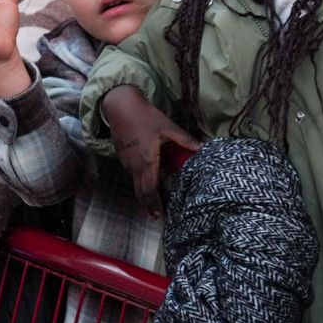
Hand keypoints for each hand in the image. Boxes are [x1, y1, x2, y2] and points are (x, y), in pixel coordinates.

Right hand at [102, 85, 201, 214]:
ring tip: (153, 204)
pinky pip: (132, 174)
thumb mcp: (168, 127)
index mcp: (148, 161)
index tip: (161, 214)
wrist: (120, 106)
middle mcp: (135, 165)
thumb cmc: (145, 116)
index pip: (151, 189)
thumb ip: (184, 140)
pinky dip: (139, 183)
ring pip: (135, 184)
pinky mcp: (122, 156)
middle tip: (156, 216)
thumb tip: (202, 147)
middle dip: (148, 205)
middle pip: (140, 192)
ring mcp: (127, 162)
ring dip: (144, 195)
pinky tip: (146, 182)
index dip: (156, 203)